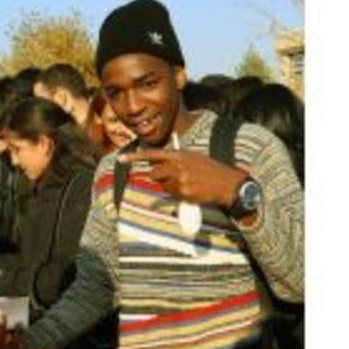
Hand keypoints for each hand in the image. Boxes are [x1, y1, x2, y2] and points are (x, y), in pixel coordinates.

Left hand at [118, 149, 247, 207]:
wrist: (228, 183)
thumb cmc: (210, 170)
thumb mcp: (193, 158)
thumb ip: (176, 160)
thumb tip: (157, 163)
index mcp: (179, 155)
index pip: (152, 154)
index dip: (135, 157)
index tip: (121, 158)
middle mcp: (177, 166)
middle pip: (153, 174)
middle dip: (158, 177)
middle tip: (172, 178)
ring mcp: (180, 180)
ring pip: (162, 186)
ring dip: (170, 186)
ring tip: (187, 184)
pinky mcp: (184, 193)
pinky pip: (172, 195)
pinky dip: (177, 194)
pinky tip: (190, 190)